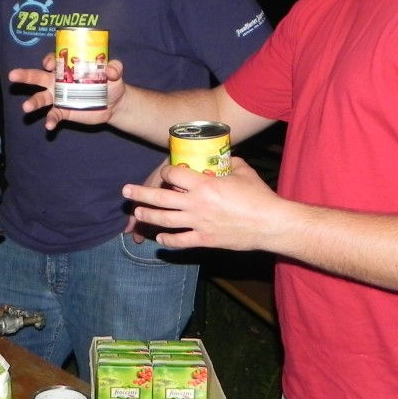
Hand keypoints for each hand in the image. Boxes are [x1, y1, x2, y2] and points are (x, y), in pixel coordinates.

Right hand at [9, 55, 125, 130]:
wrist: (114, 104)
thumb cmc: (111, 82)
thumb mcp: (115, 72)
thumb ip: (114, 68)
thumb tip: (112, 70)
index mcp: (67, 67)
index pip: (53, 60)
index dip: (49, 60)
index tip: (50, 64)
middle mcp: (58, 81)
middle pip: (37, 76)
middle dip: (24, 75)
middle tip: (12, 75)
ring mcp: (59, 98)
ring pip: (40, 98)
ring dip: (32, 102)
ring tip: (26, 108)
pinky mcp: (63, 112)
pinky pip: (53, 115)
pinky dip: (50, 120)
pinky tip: (49, 125)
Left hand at [120, 156, 279, 250]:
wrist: (271, 224)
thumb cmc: (259, 195)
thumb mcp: (242, 170)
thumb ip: (228, 163)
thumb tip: (222, 157)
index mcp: (204, 184)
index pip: (173, 175)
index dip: (166, 172)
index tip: (166, 172)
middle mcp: (196, 204)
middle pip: (160, 198)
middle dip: (140, 193)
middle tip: (126, 190)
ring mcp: (199, 223)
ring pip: (165, 220)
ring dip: (148, 216)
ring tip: (136, 213)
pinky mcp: (206, 240)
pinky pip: (181, 241)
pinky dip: (168, 240)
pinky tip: (160, 238)